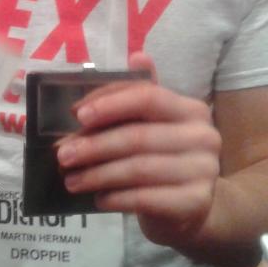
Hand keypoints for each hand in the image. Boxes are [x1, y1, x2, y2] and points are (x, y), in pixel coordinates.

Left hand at [55, 52, 221, 244]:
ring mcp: (204, 171)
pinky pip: (144, 198)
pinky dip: (115, 198)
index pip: (148, 96)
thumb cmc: (163, 159)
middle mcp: (204, 137)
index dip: (110, 103)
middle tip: (63, 154)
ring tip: (71, 180)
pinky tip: (97, 199)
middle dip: (94, 145)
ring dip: (97, 175)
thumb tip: (137, 56)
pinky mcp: (196, 203)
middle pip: (138, 136)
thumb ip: (139, 96)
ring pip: (138, 169)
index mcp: (191, 110)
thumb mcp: (153, 125)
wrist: (193, 209)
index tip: (76, 115)